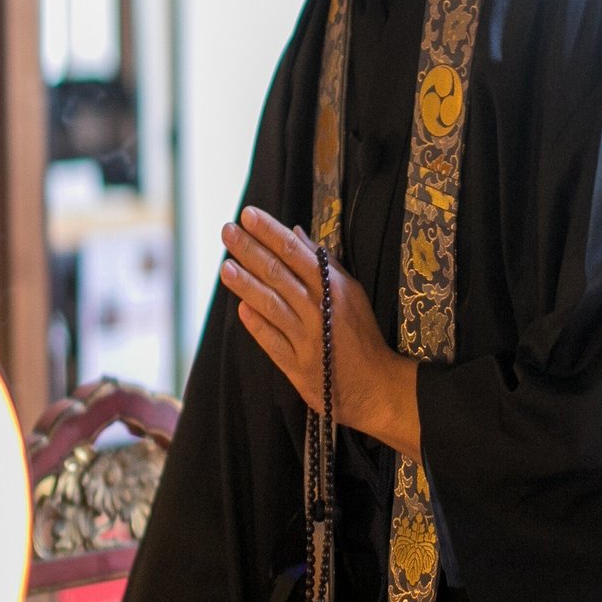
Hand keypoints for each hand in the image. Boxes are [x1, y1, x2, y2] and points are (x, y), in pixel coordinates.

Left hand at [220, 207, 420, 457]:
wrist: (376, 386)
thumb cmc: (362, 335)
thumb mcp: (352, 293)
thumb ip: (324, 263)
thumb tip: (296, 233)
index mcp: (334, 288)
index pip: (295, 252)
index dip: (270, 232)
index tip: (248, 215)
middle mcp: (319, 310)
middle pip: (278, 275)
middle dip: (250, 251)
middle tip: (227, 231)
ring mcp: (308, 339)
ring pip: (272, 306)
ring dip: (246, 285)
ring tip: (225, 267)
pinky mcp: (298, 368)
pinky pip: (273, 343)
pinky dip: (257, 325)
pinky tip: (241, 308)